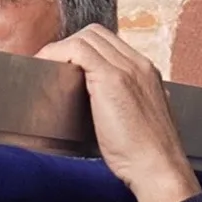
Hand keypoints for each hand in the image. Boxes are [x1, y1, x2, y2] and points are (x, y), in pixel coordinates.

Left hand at [38, 27, 199, 201]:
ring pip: (87, 37)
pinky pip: (78, 50)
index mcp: (146, 72)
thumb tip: (101, 108)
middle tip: (49, 66)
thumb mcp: (140, 120)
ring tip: (43, 68)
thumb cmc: (147, 155)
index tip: (64, 66)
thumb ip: (126, 105)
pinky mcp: (113, 79)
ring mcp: (128, 68)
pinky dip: (57, 54)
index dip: (82, 50)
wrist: (158, 167)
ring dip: (60, 49)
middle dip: (69, 46)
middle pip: (96, 34)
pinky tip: (45, 68)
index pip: (110, 43)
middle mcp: (139, 64)